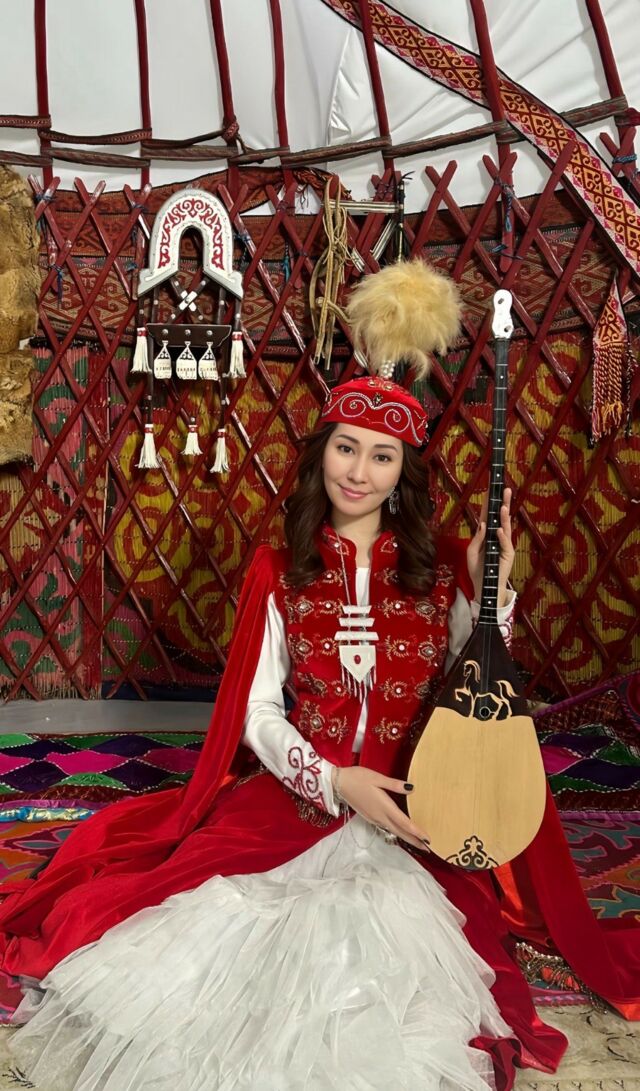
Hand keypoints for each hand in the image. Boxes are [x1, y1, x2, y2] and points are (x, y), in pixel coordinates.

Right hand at [333, 765, 430, 851]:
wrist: (338, 783)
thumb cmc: (357, 777)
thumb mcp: (376, 777)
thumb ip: (394, 784)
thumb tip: (412, 788)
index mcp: (384, 806)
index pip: (403, 822)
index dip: (416, 832)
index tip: (427, 839)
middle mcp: (380, 816)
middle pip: (400, 831)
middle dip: (414, 840)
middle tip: (427, 848)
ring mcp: (374, 818)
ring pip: (393, 831)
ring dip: (406, 837)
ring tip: (417, 842)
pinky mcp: (370, 817)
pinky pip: (386, 827)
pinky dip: (397, 832)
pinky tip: (400, 831)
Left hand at [467, 487, 513, 606]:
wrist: (483, 587)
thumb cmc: (477, 570)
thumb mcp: (471, 552)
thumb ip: (477, 538)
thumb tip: (483, 524)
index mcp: (488, 535)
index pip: (489, 516)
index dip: (490, 504)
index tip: (491, 490)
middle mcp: (498, 537)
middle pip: (500, 518)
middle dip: (503, 503)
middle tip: (505, 489)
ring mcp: (504, 546)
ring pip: (505, 528)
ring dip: (504, 517)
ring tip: (503, 506)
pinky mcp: (508, 556)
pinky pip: (505, 545)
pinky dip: (502, 537)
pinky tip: (499, 530)